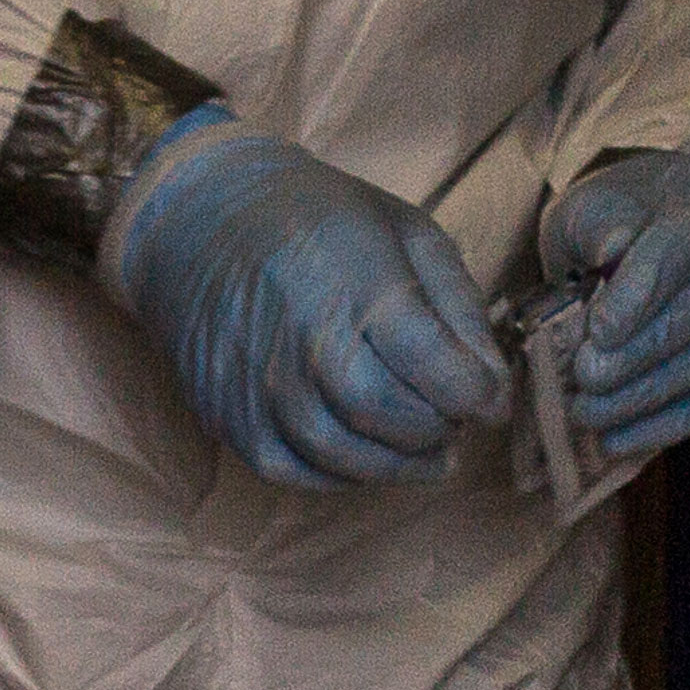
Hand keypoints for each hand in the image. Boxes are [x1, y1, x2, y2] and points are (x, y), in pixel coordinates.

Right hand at [103, 115, 507, 486]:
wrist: (197, 215)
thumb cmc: (314, 217)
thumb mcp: (406, 231)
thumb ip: (460, 307)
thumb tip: (492, 387)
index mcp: (359, 286)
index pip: (443, 374)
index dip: (481, 397)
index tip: (488, 397)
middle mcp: (306, 341)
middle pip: (397, 422)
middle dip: (440, 429)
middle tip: (450, 414)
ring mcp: (261, 385)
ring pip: (349, 459)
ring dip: (399, 462)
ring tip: (418, 442)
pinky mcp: (228, 415)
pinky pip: (297, 473)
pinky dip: (342, 474)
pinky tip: (363, 448)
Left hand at [545, 149, 689, 460]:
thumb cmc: (645, 213)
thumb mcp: (605, 197)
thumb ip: (598, 225)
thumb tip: (603, 263)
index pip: (684, 243)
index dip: (642, 290)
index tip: (597, 329)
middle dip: (641, 353)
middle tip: (585, 378)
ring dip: (646, 397)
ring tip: (588, 412)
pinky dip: (667, 424)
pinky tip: (618, 436)